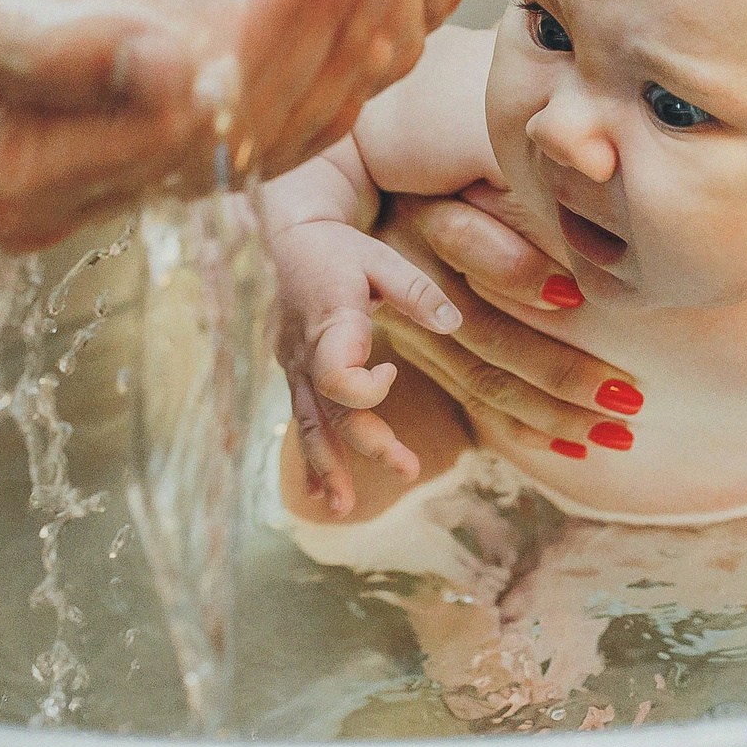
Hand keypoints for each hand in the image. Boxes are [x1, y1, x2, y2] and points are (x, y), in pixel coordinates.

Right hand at [0, 0, 428, 248]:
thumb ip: (25, 38)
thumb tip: (160, 72)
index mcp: (17, 175)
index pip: (186, 119)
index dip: (272, 23)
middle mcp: (94, 181)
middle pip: (263, 119)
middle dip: (336, 0)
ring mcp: (149, 144)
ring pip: (303, 105)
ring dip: (361, 0)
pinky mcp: (190, 96)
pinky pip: (302, 77)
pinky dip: (348, 3)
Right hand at [270, 217, 462, 514]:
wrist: (292, 237)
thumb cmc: (342, 247)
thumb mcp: (382, 258)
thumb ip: (417, 291)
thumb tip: (453, 323)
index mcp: (327, 321)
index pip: (335, 374)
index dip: (365, 388)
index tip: (392, 374)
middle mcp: (303, 350)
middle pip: (329, 410)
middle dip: (365, 446)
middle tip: (409, 472)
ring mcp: (293, 364)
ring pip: (308, 423)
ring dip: (325, 467)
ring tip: (341, 509)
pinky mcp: (294, 371)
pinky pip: (303, 418)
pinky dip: (313, 454)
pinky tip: (319, 491)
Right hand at [372, 192, 646, 453]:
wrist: (387, 200)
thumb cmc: (462, 172)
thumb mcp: (482, 161)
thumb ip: (523, 177)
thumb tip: (587, 165)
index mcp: (430, 215)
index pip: (463, 243)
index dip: (512, 269)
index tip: (570, 294)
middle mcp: (416, 275)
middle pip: (483, 331)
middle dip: (558, 368)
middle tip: (628, 394)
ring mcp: (417, 324)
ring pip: (481, 377)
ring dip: (551, 411)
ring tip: (618, 430)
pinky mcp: (427, 355)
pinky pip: (473, 401)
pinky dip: (523, 428)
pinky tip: (575, 446)